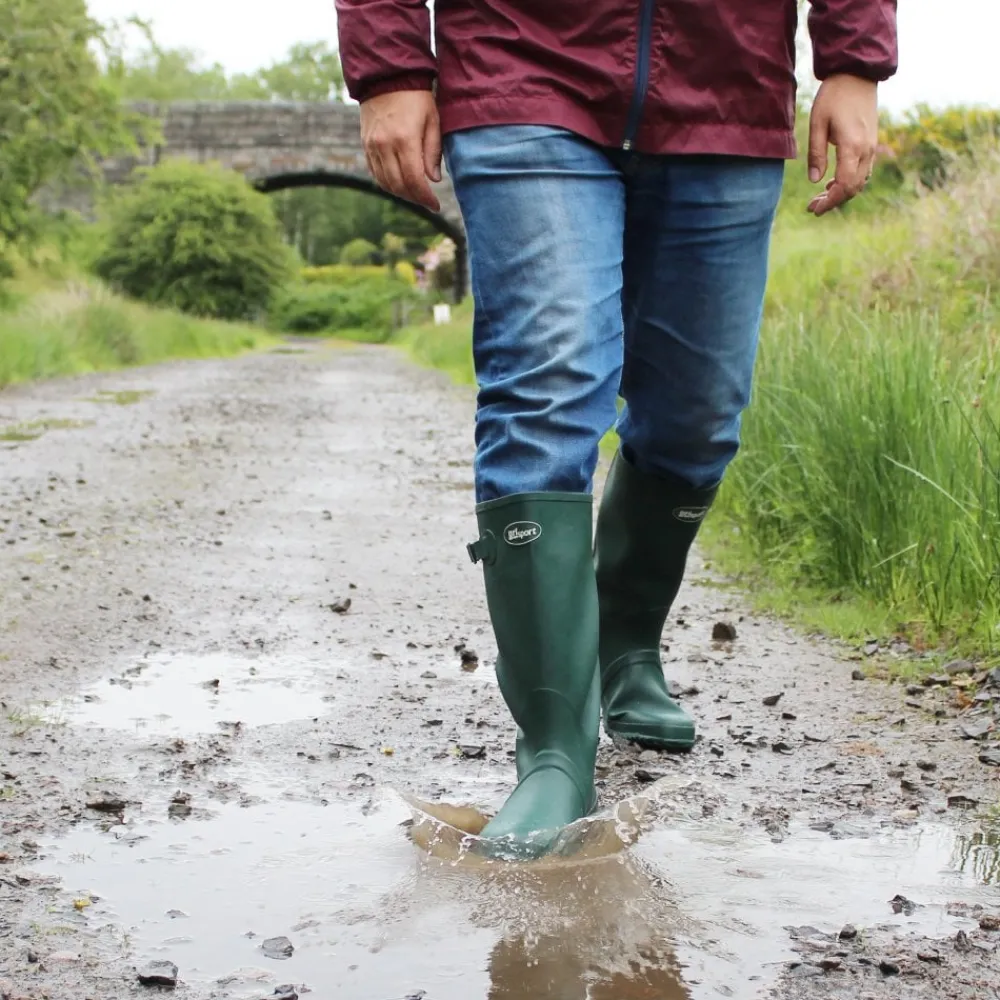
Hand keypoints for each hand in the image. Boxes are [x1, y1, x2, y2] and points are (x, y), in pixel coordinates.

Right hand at [361, 90, 441, 211]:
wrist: (387, 76)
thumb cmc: (416, 97)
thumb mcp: (432, 121)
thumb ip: (433, 152)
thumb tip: (434, 180)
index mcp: (404, 139)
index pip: (414, 180)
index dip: (425, 197)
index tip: (436, 205)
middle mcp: (385, 145)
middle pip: (398, 185)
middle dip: (414, 198)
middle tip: (427, 201)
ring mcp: (372, 145)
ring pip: (385, 182)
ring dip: (401, 193)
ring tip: (415, 193)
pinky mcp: (366, 144)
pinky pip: (375, 172)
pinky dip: (387, 182)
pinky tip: (400, 183)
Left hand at [807, 74, 878, 215]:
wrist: (857, 74)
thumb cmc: (834, 96)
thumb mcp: (817, 123)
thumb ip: (816, 154)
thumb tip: (814, 181)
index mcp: (853, 146)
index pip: (845, 185)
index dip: (830, 201)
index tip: (814, 209)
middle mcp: (866, 150)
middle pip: (853, 188)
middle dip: (833, 201)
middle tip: (811, 207)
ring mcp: (871, 147)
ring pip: (859, 181)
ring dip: (840, 193)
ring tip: (819, 197)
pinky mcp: (871, 143)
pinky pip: (863, 171)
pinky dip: (849, 181)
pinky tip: (832, 182)